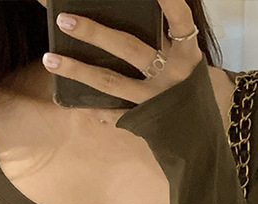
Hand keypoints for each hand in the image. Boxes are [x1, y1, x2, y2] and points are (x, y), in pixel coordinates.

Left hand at [43, 0, 203, 123]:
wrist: (207, 136)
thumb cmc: (196, 89)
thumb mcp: (191, 61)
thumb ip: (169, 40)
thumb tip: (139, 16)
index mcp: (187, 53)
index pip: (180, 19)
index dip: (168, 1)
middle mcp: (171, 74)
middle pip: (129, 48)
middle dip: (94, 33)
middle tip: (64, 19)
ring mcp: (156, 99)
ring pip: (112, 82)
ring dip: (78, 70)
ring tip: (50, 59)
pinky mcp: (147, 121)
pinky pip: (116, 115)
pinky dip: (97, 109)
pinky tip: (75, 103)